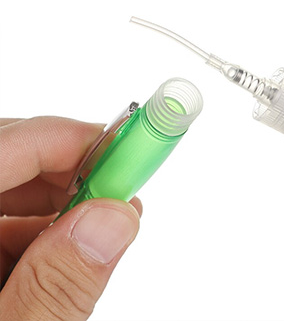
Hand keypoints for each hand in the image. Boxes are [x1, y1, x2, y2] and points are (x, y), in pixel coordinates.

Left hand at [0, 117, 141, 320]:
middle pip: (4, 156)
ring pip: (4, 185)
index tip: (126, 152)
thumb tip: (115, 219)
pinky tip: (54, 261)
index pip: (4, 147)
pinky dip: (34, 232)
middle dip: (68, 171)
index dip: (68, 140)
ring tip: (92, 236)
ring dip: (55, 205)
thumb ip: (56, 290)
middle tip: (117, 197)